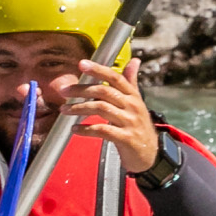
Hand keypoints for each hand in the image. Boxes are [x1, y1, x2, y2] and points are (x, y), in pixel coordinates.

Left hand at [62, 58, 160, 173]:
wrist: (152, 155)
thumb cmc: (139, 128)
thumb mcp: (136, 103)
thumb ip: (131, 83)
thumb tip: (134, 61)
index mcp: (133, 96)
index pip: (115, 78)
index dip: (98, 69)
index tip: (82, 64)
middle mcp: (132, 106)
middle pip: (104, 91)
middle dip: (81, 90)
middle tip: (64, 91)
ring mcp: (130, 122)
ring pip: (101, 108)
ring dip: (79, 108)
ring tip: (64, 110)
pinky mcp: (126, 138)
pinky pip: (102, 130)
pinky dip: (86, 129)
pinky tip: (75, 130)